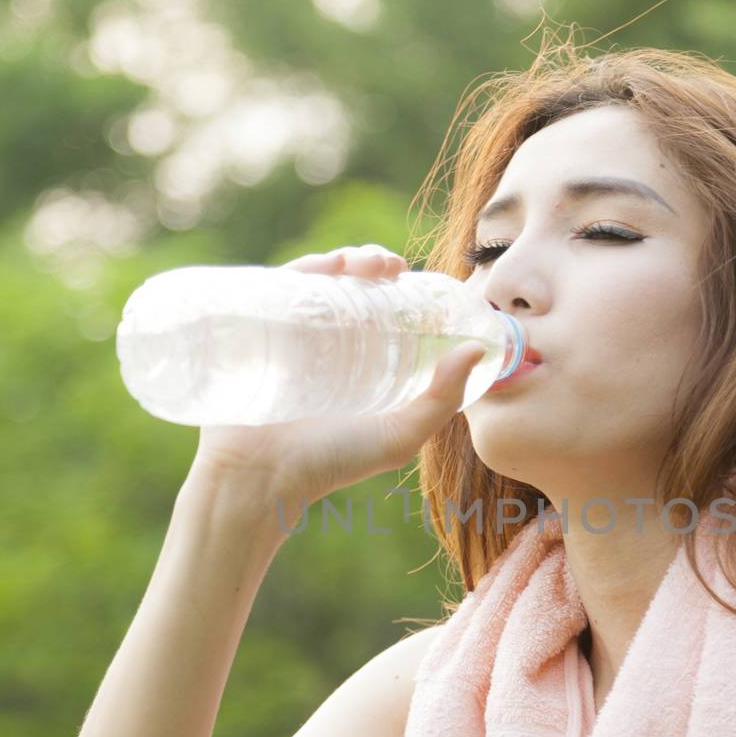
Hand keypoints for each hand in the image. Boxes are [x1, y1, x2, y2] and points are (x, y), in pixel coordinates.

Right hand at [190, 244, 488, 506]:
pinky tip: (327, 266)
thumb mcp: (398, 436)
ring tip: (364, 263)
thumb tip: (476, 349)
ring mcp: (291, 336)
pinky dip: (305, 268)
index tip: (421, 279)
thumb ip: (442, 400)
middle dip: (374, 263)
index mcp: (361, 363)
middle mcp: (326, 344)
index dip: (404, 287)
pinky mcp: (259, 332)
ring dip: (344, 258)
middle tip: (391, 267)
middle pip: (352, 288)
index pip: (384, 310)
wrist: (260, 477)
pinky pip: (280, 288)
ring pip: (319, 281)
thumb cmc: (330, 462)